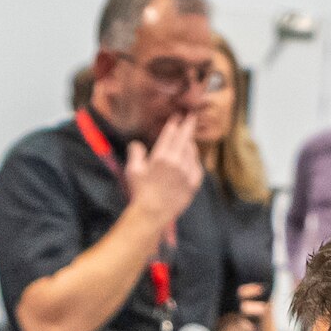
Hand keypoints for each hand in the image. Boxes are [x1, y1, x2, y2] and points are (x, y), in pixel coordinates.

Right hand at [122, 111, 208, 225]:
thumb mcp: (132, 170)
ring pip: (192, 151)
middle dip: (188, 125)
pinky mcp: (193, 182)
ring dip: (190, 142)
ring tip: (188, 139)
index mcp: (161, 156)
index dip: (174, 123)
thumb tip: (136, 144)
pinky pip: (197, 165)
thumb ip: (135, 153)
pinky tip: (192, 157)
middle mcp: (176, 162)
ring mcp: (187, 172)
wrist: (153, 213)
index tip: (177, 117)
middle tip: (192, 116)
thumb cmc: (140, 192)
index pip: (170, 134)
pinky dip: (195, 158)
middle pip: (184, 138)